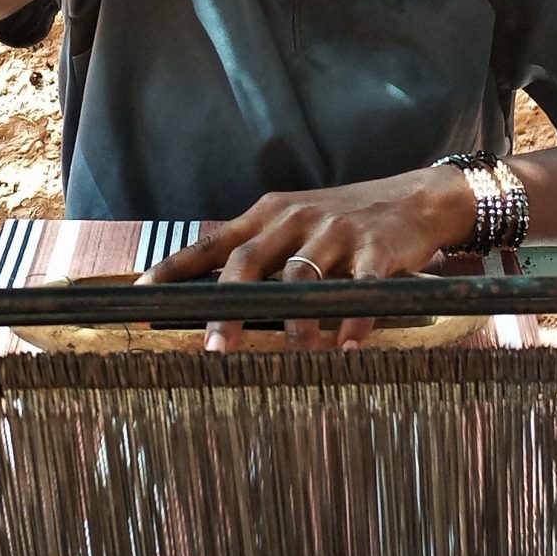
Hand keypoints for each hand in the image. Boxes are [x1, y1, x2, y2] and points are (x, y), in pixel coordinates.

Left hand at [137, 167, 476, 350]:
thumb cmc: (344, 220)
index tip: (140, 298)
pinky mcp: (376, 249)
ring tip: (293, 358)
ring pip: (304, 277)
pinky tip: (347, 349)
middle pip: (249, 263)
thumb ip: (255, 253)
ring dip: (295, 322)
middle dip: (229, 308)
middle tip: (216, 349)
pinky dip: (353, 320)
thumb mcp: (293, 224)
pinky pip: (361, 289)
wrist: (415, 197)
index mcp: (266, 216)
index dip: (173, 271)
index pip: (209, 245)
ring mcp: (335, 232)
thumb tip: (207, 299)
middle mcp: (294, 220)